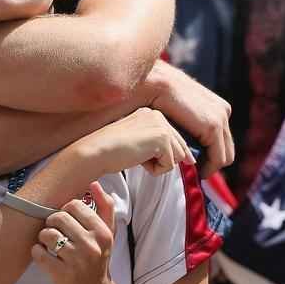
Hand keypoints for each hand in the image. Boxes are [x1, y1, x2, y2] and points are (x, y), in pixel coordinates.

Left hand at [32, 182, 116, 283]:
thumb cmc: (99, 260)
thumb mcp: (108, 235)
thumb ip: (105, 207)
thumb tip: (95, 183)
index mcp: (102, 233)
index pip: (75, 205)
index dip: (65, 210)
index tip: (66, 221)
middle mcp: (91, 245)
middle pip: (58, 218)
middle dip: (52, 223)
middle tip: (55, 232)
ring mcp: (76, 261)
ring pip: (47, 234)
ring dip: (43, 238)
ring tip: (49, 244)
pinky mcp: (61, 275)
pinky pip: (38, 253)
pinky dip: (37, 252)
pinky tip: (43, 255)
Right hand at [74, 107, 192, 177]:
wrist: (97, 151)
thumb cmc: (110, 151)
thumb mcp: (137, 141)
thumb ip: (157, 144)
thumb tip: (187, 157)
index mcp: (150, 113)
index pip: (174, 136)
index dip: (174, 153)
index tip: (177, 161)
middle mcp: (157, 115)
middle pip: (179, 147)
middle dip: (164, 159)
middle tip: (141, 159)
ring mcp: (160, 125)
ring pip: (177, 157)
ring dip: (159, 164)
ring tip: (137, 158)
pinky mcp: (162, 138)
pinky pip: (170, 165)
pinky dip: (155, 170)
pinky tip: (138, 161)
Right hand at [148, 61, 232, 176]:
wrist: (145, 82)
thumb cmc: (149, 96)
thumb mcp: (173, 112)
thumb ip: (183, 125)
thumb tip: (185, 144)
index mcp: (214, 104)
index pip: (221, 137)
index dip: (209, 156)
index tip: (194, 164)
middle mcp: (221, 109)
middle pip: (225, 147)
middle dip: (211, 162)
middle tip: (194, 172)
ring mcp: (219, 116)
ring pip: (224, 155)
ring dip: (208, 166)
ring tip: (191, 171)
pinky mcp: (212, 125)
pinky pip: (218, 158)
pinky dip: (207, 168)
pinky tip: (193, 170)